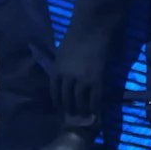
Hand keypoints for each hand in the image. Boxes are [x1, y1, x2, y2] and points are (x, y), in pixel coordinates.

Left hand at [51, 0, 137, 127]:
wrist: (91, 29)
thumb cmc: (76, 37)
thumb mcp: (62, 54)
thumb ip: (62, 66)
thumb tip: (64, 77)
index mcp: (56, 71)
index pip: (54, 92)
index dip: (57, 103)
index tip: (59, 111)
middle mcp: (66, 78)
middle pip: (65, 99)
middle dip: (68, 110)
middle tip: (71, 119)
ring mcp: (81, 80)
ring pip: (79, 101)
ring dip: (81, 111)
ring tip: (83, 119)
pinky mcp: (96, 80)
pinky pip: (94, 98)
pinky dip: (94, 107)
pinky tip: (95, 113)